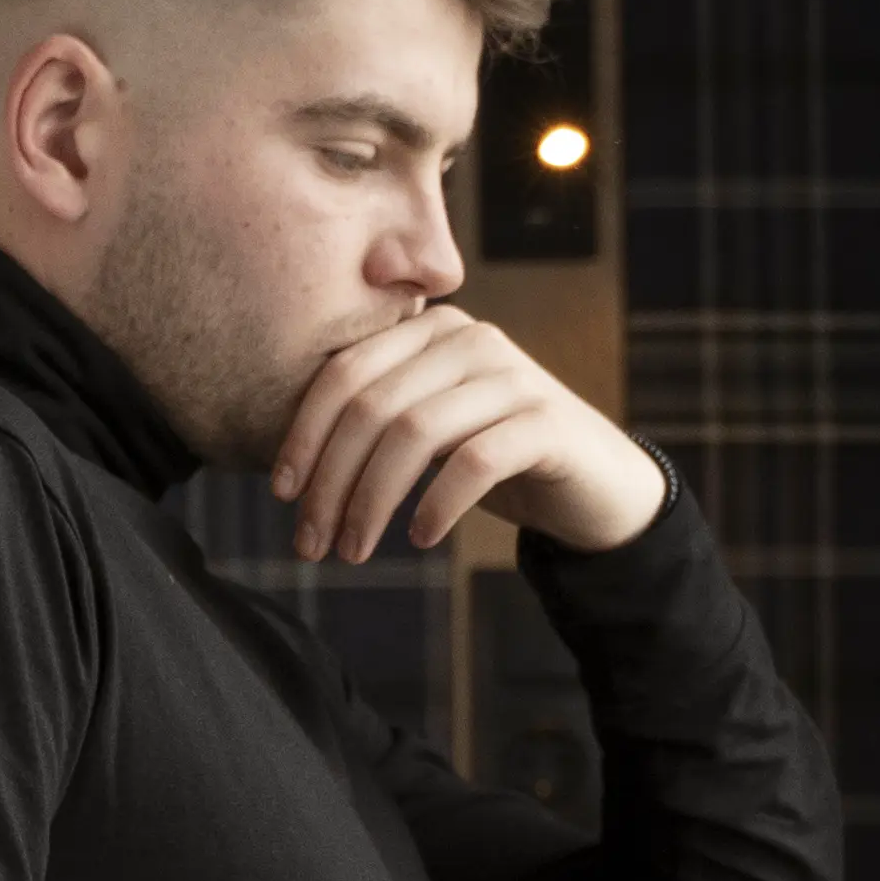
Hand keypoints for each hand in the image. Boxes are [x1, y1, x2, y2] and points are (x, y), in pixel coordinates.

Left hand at [271, 306, 667, 562]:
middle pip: (372, 406)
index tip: (283, 493)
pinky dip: (436, 504)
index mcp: (430, 331)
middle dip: (331, 480)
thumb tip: (290, 469)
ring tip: (354, 550)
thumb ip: (376, 423)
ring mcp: (512, 376)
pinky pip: (474, 462)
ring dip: (372, 501)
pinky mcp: (546, 422)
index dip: (304, 434)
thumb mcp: (429, 432)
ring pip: (415, 433)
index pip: (345, 373)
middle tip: (312, 542)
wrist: (596, 486)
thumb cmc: (495, 461)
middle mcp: (470, 338)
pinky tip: (420, 538)